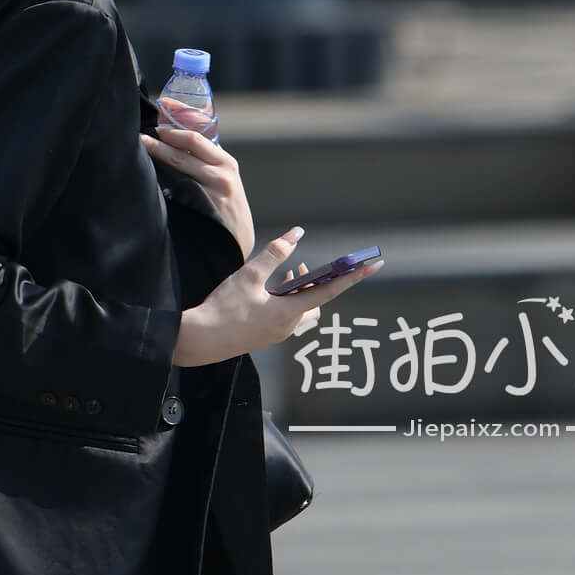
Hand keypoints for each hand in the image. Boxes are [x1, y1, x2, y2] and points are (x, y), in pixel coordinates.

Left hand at [138, 104, 253, 256]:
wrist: (237, 245)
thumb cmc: (224, 210)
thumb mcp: (223, 182)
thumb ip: (203, 164)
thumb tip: (171, 140)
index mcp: (226, 163)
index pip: (198, 132)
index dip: (178, 115)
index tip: (161, 104)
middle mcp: (221, 174)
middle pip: (187, 145)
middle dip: (161, 135)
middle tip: (140, 130)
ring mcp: (212, 191)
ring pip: (180, 164)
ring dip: (158, 152)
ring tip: (140, 144)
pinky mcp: (202, 209)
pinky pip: (177, 188)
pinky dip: (162, 180)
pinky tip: (148, 176)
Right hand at [173, 226, 379, 367]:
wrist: (201, 339)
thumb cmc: (224, 308)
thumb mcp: (249, 276)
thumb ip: (275, 253)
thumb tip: (296, 234)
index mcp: (289, 312)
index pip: (330, 291)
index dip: (352, 276)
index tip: (373, 266)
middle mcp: (289, 326)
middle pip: (317, 304)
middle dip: (317, 284)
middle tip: (304, 266)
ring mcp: (277, 334)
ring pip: (302, 311)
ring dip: (300, 293)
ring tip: (286, 275)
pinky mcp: (266, 336)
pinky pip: (288, 318)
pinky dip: (287, 302)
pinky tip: (269, 291)